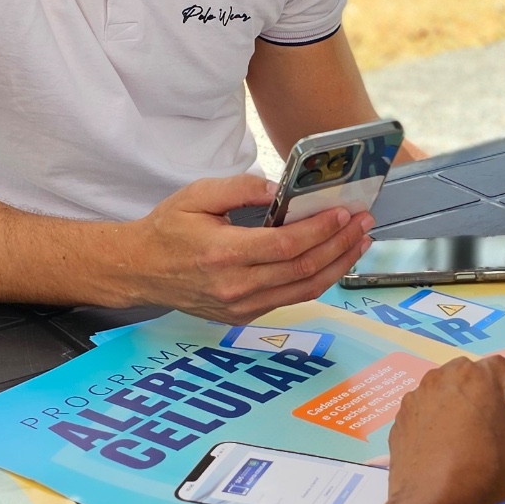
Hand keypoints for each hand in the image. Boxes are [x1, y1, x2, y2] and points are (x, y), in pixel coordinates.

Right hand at [110, 175, 373, 322]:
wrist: (140, 270)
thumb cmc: (168, 229)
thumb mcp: (197, 195)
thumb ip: (239, 188)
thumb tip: (278, 190)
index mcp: (223, 254)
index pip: (286, 246)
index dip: (320, 231)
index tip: (344, 213)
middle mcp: (235, 286)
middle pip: (303, 269)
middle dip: (340, 245)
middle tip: (364, 224)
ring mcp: (241, 306)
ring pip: (303, 289)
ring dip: (338, 265)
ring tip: (359, 242)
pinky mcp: (244, 316)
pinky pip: (290, 299)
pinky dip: (318, 280)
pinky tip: (333, 261)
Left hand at [381, 357, 504, 503]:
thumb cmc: (484, 473)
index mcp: (476, 377)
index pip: (503, 367)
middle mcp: (440, 380)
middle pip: (470, 376)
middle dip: (487, 391)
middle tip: (502, 416)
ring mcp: (414, 402)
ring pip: (444, 394)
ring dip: (461, 405)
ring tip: (473, 432)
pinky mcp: (398, 426)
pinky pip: (425, 415)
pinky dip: (439, 422)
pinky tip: (448, 447)